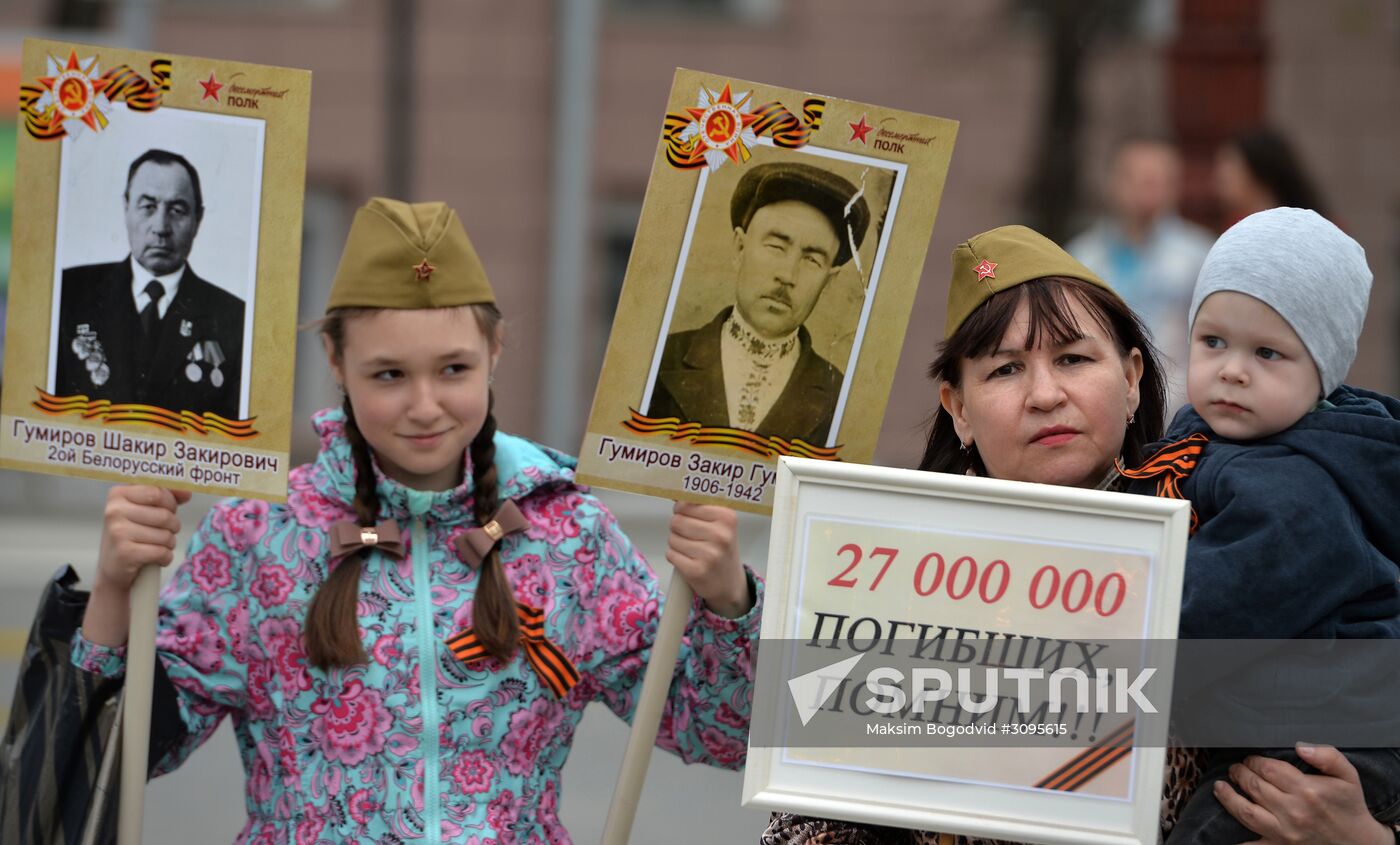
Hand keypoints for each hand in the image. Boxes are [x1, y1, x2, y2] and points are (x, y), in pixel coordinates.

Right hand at [97, 485, 191, 592]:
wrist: (112, 568)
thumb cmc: (132, 534)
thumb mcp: (144, 509)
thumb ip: (166, 496)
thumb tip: (187, 492)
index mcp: (118, 494)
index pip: (158, 492)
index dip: (171, 503)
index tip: (168, 510)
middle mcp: (115, 511)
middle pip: (165, 515)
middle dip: (173, 525)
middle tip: (164, 531)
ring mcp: (118, 532)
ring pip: (165, 535)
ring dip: (169, 543)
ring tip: (157, 545)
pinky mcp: (125, 553)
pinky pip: (162, 552)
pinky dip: (165, 557)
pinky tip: (155, 558)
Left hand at [665, 502, 750, 617]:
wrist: (730, 584)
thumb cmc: (722, 548)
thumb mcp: (721, 524)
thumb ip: (701, 507)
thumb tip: (675, 494)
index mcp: (727, 518)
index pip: (686, 504)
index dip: (682, 509)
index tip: (688, 514)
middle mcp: (720, 535)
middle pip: (677, 521)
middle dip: (678, 527)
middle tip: (692, 536)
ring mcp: (709, 554)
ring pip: (672, 538)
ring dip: (677, 543)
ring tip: (692, 549)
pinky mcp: (696, 571)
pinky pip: (671, 554)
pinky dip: (675, 556)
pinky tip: (688, 560)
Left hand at [1214, 743, 1392, 844]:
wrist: (1359, 842)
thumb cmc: (1350, 806)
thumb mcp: (1348, 776)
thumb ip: (1327, 755)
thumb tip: (1301, 746)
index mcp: (1307, 790)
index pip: (1268, 769)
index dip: (1255, 761)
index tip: (1251, 758)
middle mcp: (1293, 811)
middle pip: (1254, 787)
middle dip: (1240, 774)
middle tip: (1235, 769)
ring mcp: (1285, 831)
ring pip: (1245, 812)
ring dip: (1228, 797)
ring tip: (1219, 787)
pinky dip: (1238, 841)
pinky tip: (1223, 833)